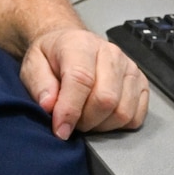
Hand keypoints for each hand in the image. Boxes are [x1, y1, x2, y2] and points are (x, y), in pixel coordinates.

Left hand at [20, 27, 149, 138]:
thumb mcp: (32, 65)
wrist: (72, 45)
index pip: (81, 79)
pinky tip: (103, 117)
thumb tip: (50, 106)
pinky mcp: (141, 82)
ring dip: (101, 125)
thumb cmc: (52, 57)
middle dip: (85, 121)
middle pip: (106, 99)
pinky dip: (119, 125)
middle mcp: (110, 53)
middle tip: (71, 121)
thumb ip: (39, 85)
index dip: (70, 109)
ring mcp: (129, 68)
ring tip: (85, 118)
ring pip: (123, 111)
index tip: (60, 130)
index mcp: (81, 44)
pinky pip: (136, 116)